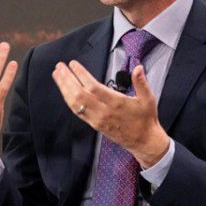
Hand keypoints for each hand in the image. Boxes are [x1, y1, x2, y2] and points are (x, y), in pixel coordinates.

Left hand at [52, 61, 168, 167]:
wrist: (143, 141)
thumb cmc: (145, 119)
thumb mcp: (148, 99)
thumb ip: (141, 83)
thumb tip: (138, 68)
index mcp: (116, 103)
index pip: (93, 87)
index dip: (81, 75)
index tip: (73, 64)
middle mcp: (104, 112)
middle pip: (79, 94)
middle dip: (67, 79)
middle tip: (59, 67)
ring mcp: (97, 119)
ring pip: (75, 104)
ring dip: (64, 89)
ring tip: (57, 76)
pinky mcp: (94, 124)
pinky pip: (78, 112)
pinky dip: (68, 100)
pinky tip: (64, 91)